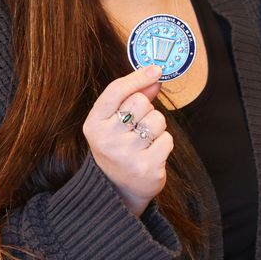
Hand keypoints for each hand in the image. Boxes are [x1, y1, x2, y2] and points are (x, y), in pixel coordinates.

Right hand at [82, 65, 173, 215]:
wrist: (117, 190)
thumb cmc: (118, 148)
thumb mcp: (115, 122)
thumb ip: (133, 97)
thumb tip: (154, 77)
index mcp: (94, 125)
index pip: (116, 91)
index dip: (137, 77)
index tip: (155, 70)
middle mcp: (106, 139)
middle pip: (140, 103)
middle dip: (146, 110)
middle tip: (138, 127)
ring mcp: (126, 155)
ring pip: (157, 120)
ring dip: (157, 128)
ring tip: (144, 142)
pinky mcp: (146, 167)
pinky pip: (167, 139)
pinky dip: (164, 143)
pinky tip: (151, 154)